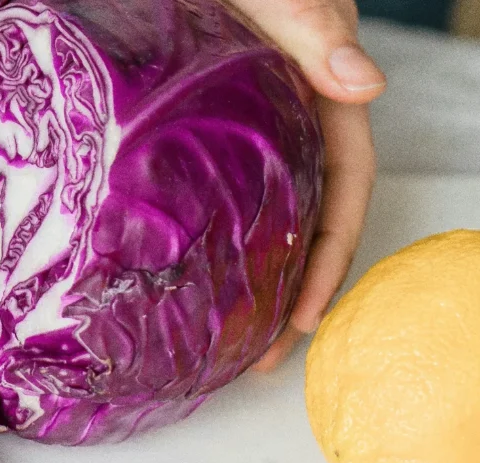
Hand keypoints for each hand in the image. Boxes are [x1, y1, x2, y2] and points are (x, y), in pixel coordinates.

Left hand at [222, 0, 386, 371]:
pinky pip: (202, 187)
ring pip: (253, 209)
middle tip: (255, 357)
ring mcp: (235, 122)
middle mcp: (283, 116)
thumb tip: (364, 87)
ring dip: (243, 272)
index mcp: (318, 93)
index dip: (329, 258)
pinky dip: (197, 231)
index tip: (304, 319)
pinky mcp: (186, 120)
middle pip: (300, 216)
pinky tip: (171, 268)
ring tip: (219, 335)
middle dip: (286, 289)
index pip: (341, 189)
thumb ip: (313, 28)